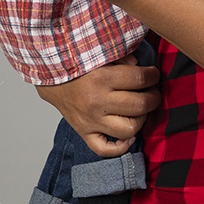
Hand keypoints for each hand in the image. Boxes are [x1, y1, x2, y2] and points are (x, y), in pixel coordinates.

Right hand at [35, 55, 160, 157]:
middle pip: (139, 105)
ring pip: (128, 130)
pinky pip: (105, 149)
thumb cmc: (77, 64)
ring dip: (141, 120)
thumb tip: (141, 67)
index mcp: (101, 78)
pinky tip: (127, 135)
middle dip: (153, 97)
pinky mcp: (84, 133)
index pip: (140, 79)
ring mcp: (90, 121)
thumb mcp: (99, 53)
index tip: (154, 74)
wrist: (50, 77)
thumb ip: (122, 57)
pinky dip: (120, 146)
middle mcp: (96, 102)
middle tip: (152, 91)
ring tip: (140, 110)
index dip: (153, 76)